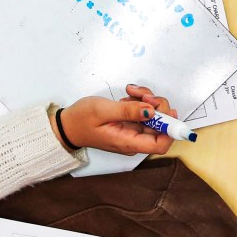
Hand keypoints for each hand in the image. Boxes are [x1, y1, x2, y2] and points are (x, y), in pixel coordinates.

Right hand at [50, 86, 178, 155]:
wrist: (66, 124)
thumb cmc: (80, 120)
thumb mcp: (102, 111)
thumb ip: (128, 111)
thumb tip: (152, 111)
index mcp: (128, 142)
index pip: (160, 145)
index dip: (170, 129)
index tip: (168, 110)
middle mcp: (134, 139)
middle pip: (160, 127)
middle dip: (157, 106)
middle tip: (143, 94)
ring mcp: (133, 131)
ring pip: (153, 115)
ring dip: (147, 100)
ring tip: (131, 91)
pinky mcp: (130, 122)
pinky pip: (144, 111)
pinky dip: (140, 101)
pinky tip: (128, 96)